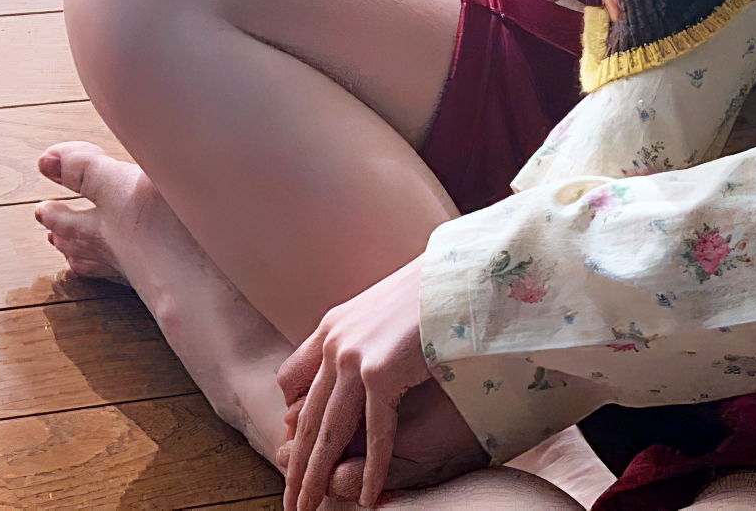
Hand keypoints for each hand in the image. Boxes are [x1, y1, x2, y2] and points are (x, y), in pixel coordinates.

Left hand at [277, 253, 429, 509]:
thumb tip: (348, 371)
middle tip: (291, 502)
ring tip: (309, 510)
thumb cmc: (434, 287)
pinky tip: (368, 495)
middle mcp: (335, 342)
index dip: (292, 417)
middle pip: (306, 418)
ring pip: (328, 433)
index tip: (293, 447)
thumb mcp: (384, 308)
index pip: (291, 380)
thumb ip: (359, 338)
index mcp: (334, 324)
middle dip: (297, 465)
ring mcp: (355, 357)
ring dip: (316, 478)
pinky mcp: (381, 371)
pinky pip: (375, 433)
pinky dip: (371, 469)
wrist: (464, 270)